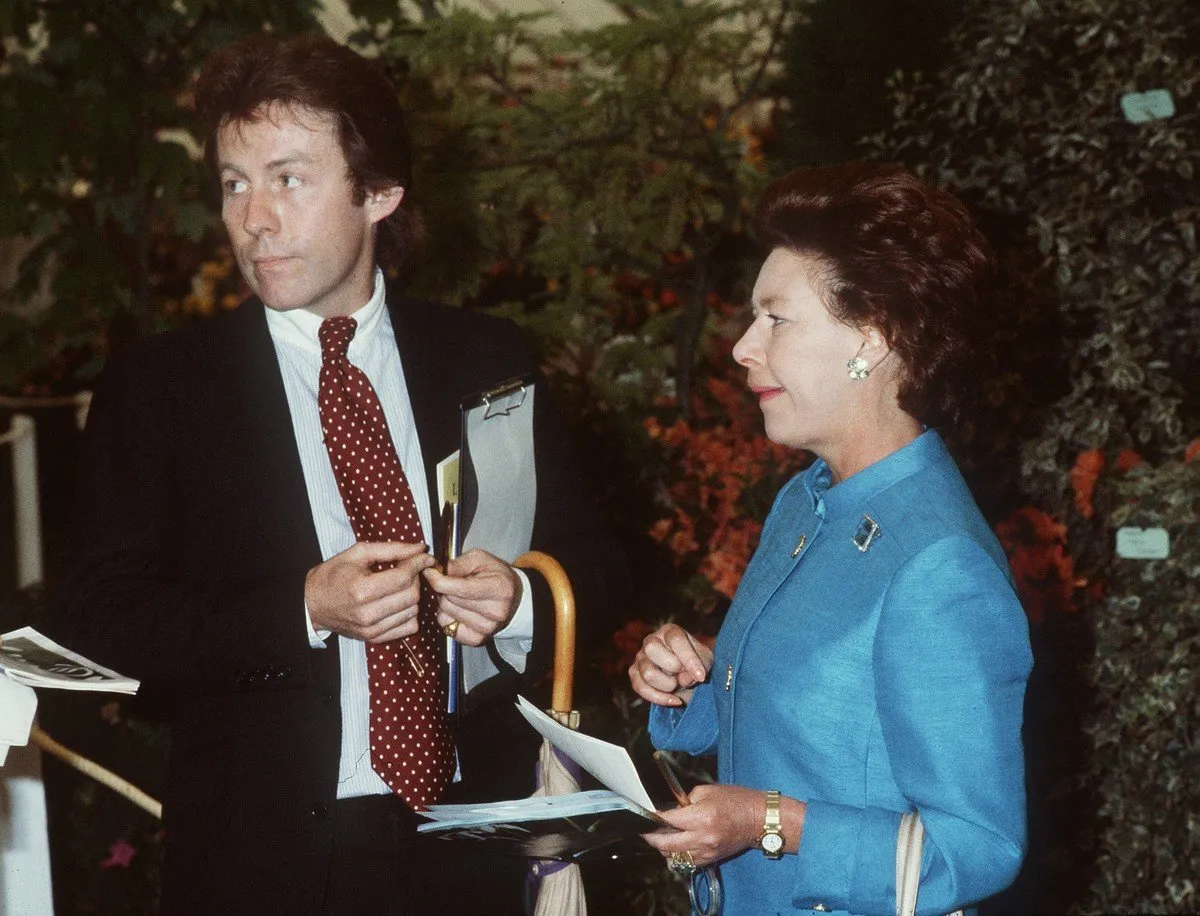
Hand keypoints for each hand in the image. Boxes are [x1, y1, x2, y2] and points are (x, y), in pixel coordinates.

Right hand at [305, 541, 434, 642]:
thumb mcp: (358, 553)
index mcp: (362, 589)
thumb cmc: (333, 575)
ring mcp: (371, 629)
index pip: (404, 577)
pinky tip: (398, 602)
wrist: (311, 604)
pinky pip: (408, 627)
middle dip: (416, 579)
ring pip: (413, 611)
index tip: (424, 556)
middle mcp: (368, 613)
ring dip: (412, 595)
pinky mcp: (374, 638)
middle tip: (408, 569)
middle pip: (412, 595)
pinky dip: (409, 613)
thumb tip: (420, 547)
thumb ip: (391, 549)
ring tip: (400, 585)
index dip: (419, 564)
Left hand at [423, 549, 520, 645]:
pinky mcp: (477, 639)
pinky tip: (458, 609)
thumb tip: (437, 571)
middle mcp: (494, 612)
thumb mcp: (481, 559)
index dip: (438, 580)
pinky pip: (446, 626)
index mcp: (498, 589)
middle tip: (451, 583)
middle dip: (443, 589)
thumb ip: (459, 563)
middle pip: (449, 600)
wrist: (514, 598)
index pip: (459, 588)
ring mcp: (486, 628)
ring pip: (445, 613)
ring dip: (445, 602)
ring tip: (458, 596)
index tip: (429, 572)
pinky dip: (447, 616)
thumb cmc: (497, 576)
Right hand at [628, 624, 712, 706]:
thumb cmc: (696, 664)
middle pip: (652, 649)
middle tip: (684, 674)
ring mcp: (640, 657)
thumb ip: (700, 667)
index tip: (701, 677)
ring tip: (677, 685)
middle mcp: (651, 640)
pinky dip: (659, 698)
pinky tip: (674, 700)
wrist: (685, 677)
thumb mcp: (706, 662)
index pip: (676, 639)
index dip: (688, 658)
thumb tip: (683, 679)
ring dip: (667, 685)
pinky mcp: (634, 673)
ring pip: (647, 672)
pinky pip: (640, 688)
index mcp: (670, 631)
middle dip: (673, 667)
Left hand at [642, 784, 767, 866]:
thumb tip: (671, 809)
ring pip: (675, 857)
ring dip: (665, 848)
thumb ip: (686, 801)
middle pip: (667, 845)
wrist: (759, 819)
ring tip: (662, 837)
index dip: (654, 818)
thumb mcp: (707, 791)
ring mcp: (707, 851)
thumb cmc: (736, 800)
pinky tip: (677, 844)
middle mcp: (703, 837)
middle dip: (652, 838)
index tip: (646, 815)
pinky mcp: (712, 859)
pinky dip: (679, 854)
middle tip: (646, 831)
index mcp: (701, 817)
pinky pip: (688, 861)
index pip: (668, 821)